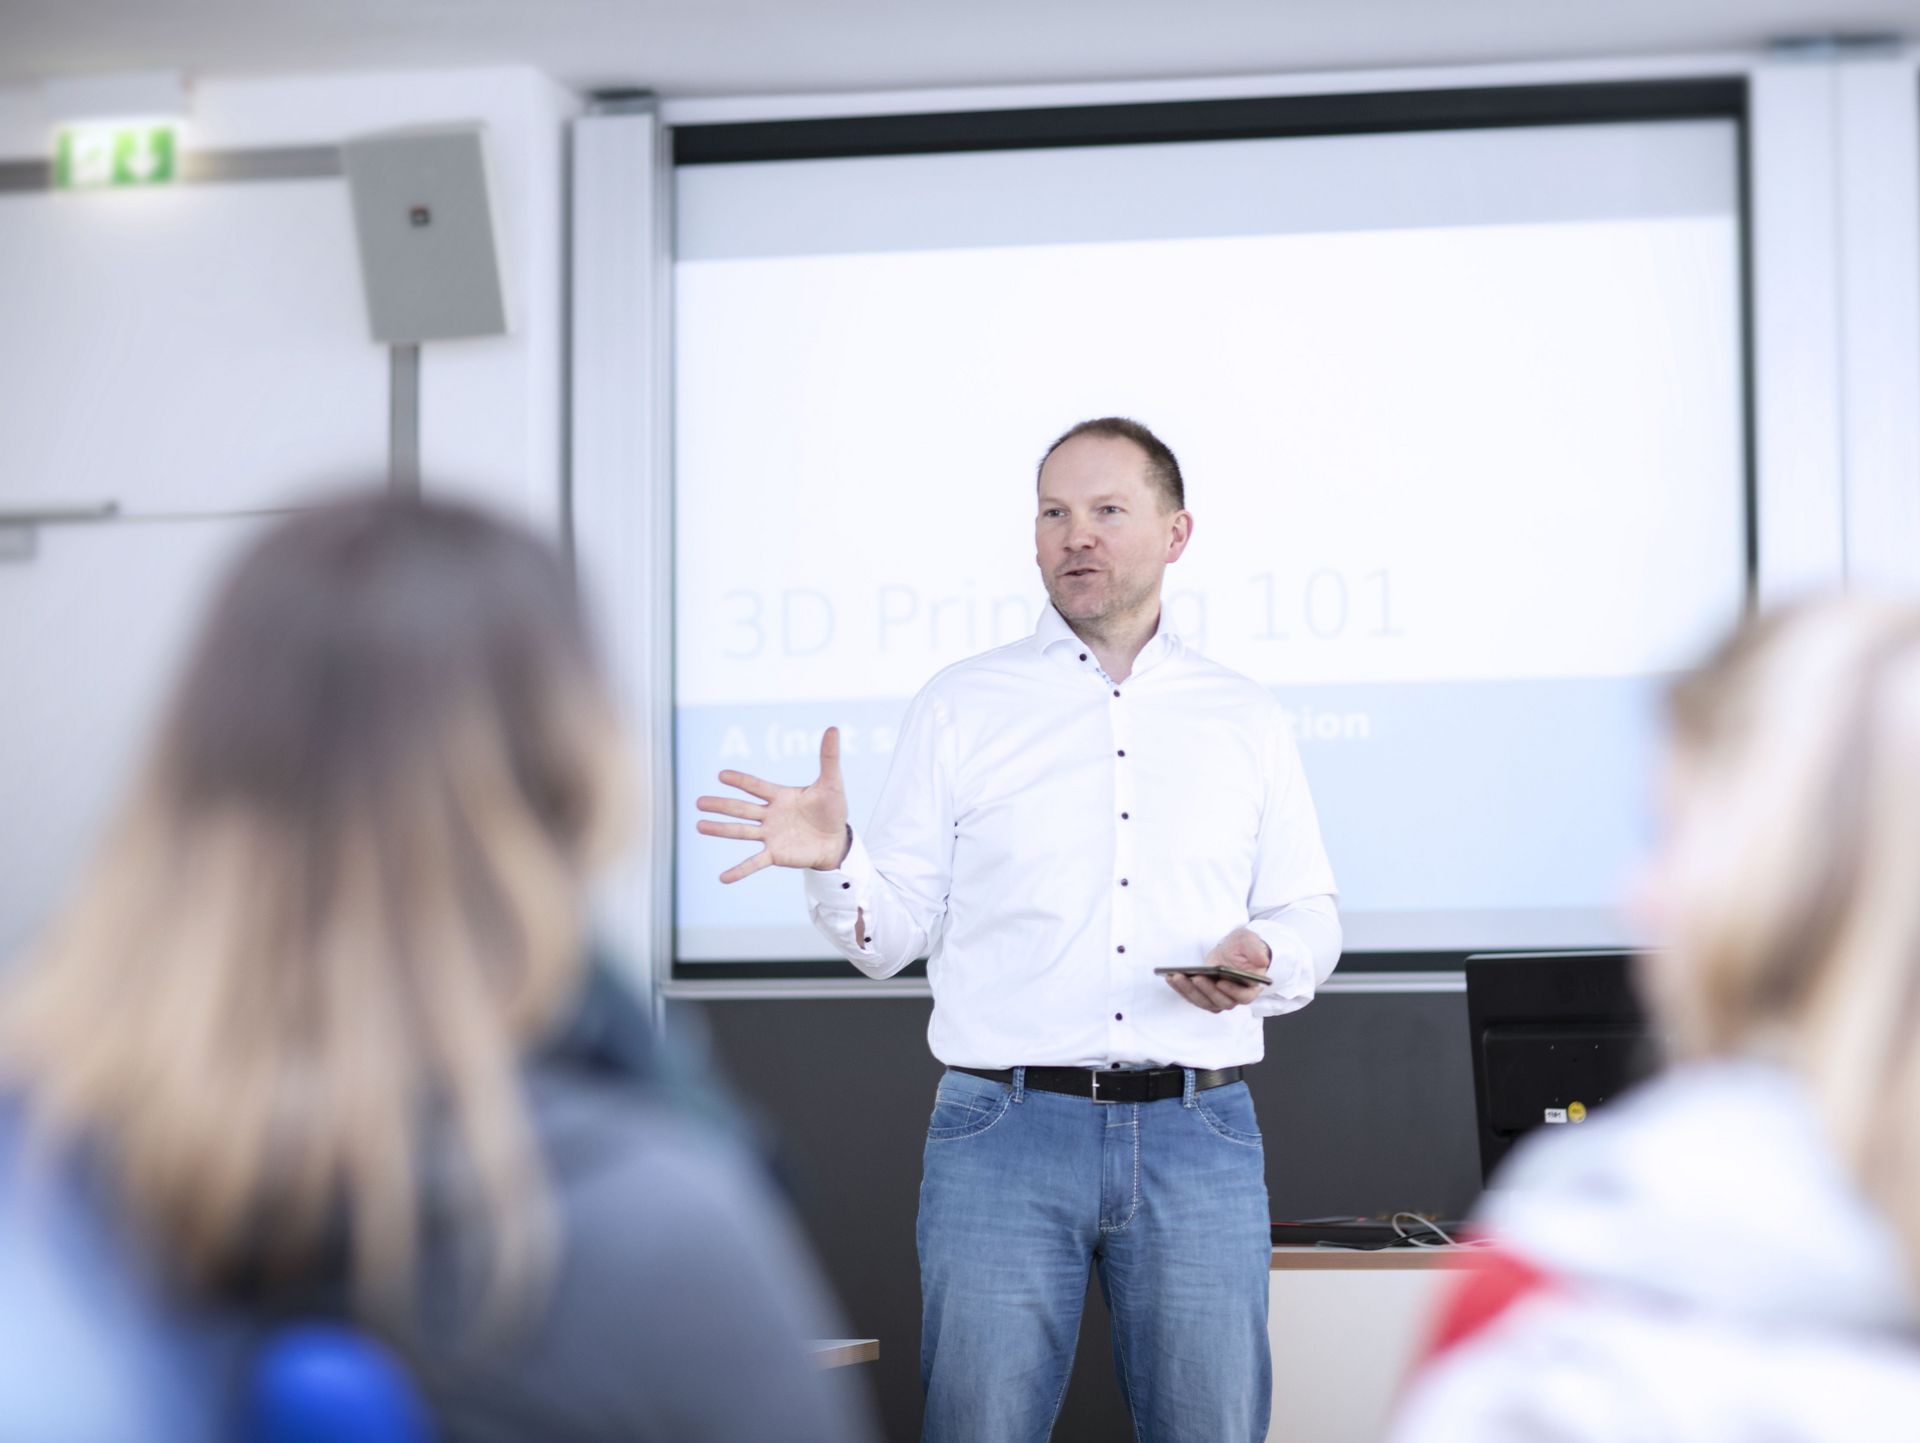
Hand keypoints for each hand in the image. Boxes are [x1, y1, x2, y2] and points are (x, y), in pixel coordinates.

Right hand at [696, 727, 850, 882]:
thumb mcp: (832, 783)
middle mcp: (770, 815)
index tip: (722, 775)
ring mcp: (770, 835)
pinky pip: (754, 862)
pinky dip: (739, 870)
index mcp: (780, 796)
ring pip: (741, 831)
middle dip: (721, 805)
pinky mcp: (775, 854)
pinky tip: (723, 878)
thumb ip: (829, 757)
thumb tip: (833, 727)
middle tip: (698, 802)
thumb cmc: (832, 809)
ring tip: (699, 826)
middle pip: (742, 808)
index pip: (757, 786)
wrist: (836, 840)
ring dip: (721, 830)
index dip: (741, 781)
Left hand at [1165, 927, 1271, 1013]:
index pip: (1243, 996)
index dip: (1232, 991)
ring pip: (1204, 1002)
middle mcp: (1235, 997)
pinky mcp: (1206, 995)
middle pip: (1221, 1001)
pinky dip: (1181, 989)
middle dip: (1206, 990)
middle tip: (1195, 977)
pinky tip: (1170, 977)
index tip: (1220, 981)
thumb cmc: (1244, 947)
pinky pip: (1193, 997)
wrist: (1235, 950)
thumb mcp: (1250, 941)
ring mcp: (1219, 998)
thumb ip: (1256, 949)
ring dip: (1189, 991)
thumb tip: (1261, 960)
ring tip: (1176, 977)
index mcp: (1251, 987)